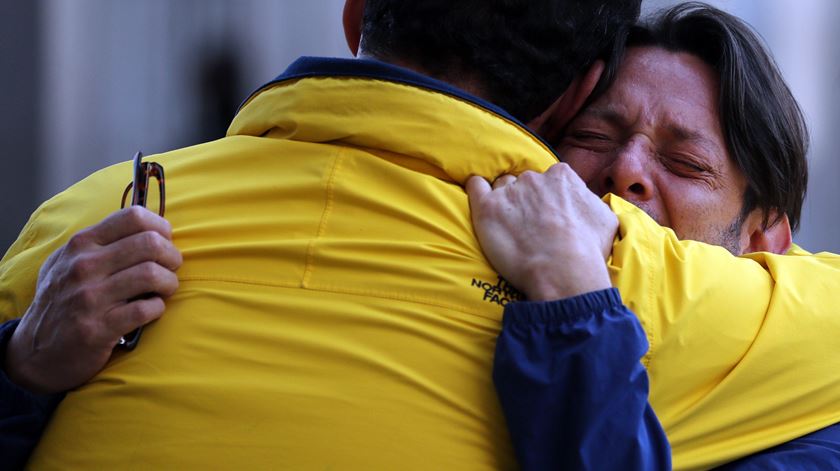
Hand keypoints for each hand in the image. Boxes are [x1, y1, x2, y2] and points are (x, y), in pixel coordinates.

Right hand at [4, 207, 181, 393]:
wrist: (36, 352)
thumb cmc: (62, 302)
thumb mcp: (68, 262)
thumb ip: (101, 243)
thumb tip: (149, 229)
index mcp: (81, 244)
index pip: (133, 217)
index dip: (160, 227)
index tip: (165, 241)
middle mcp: (83, 266)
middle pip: (150, 243)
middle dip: (172, 256)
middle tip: (171, 268)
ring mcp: (90, 297)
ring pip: (152, 274)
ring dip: (169, 282)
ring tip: (165, 290)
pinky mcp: (99, 328)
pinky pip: (146, 309)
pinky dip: (158, 308)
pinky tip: (152, 310)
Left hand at [466, 163, 617, 300]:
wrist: (563, 271)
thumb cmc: (588, 250)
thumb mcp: (606, 219)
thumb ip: (590, 202)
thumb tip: (585, 201)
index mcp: (562, 176)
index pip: (549, 179)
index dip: (548, 198)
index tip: (548, 216)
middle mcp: (534, 178)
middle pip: (524, 183)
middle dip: (526, 200)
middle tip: (529, 226)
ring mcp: (509, 191)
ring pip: (502, 186)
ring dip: (504, 200)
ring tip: (508, 224)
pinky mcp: (487, 208)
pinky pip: (475, 186)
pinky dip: (476, 189)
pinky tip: (480, 199)